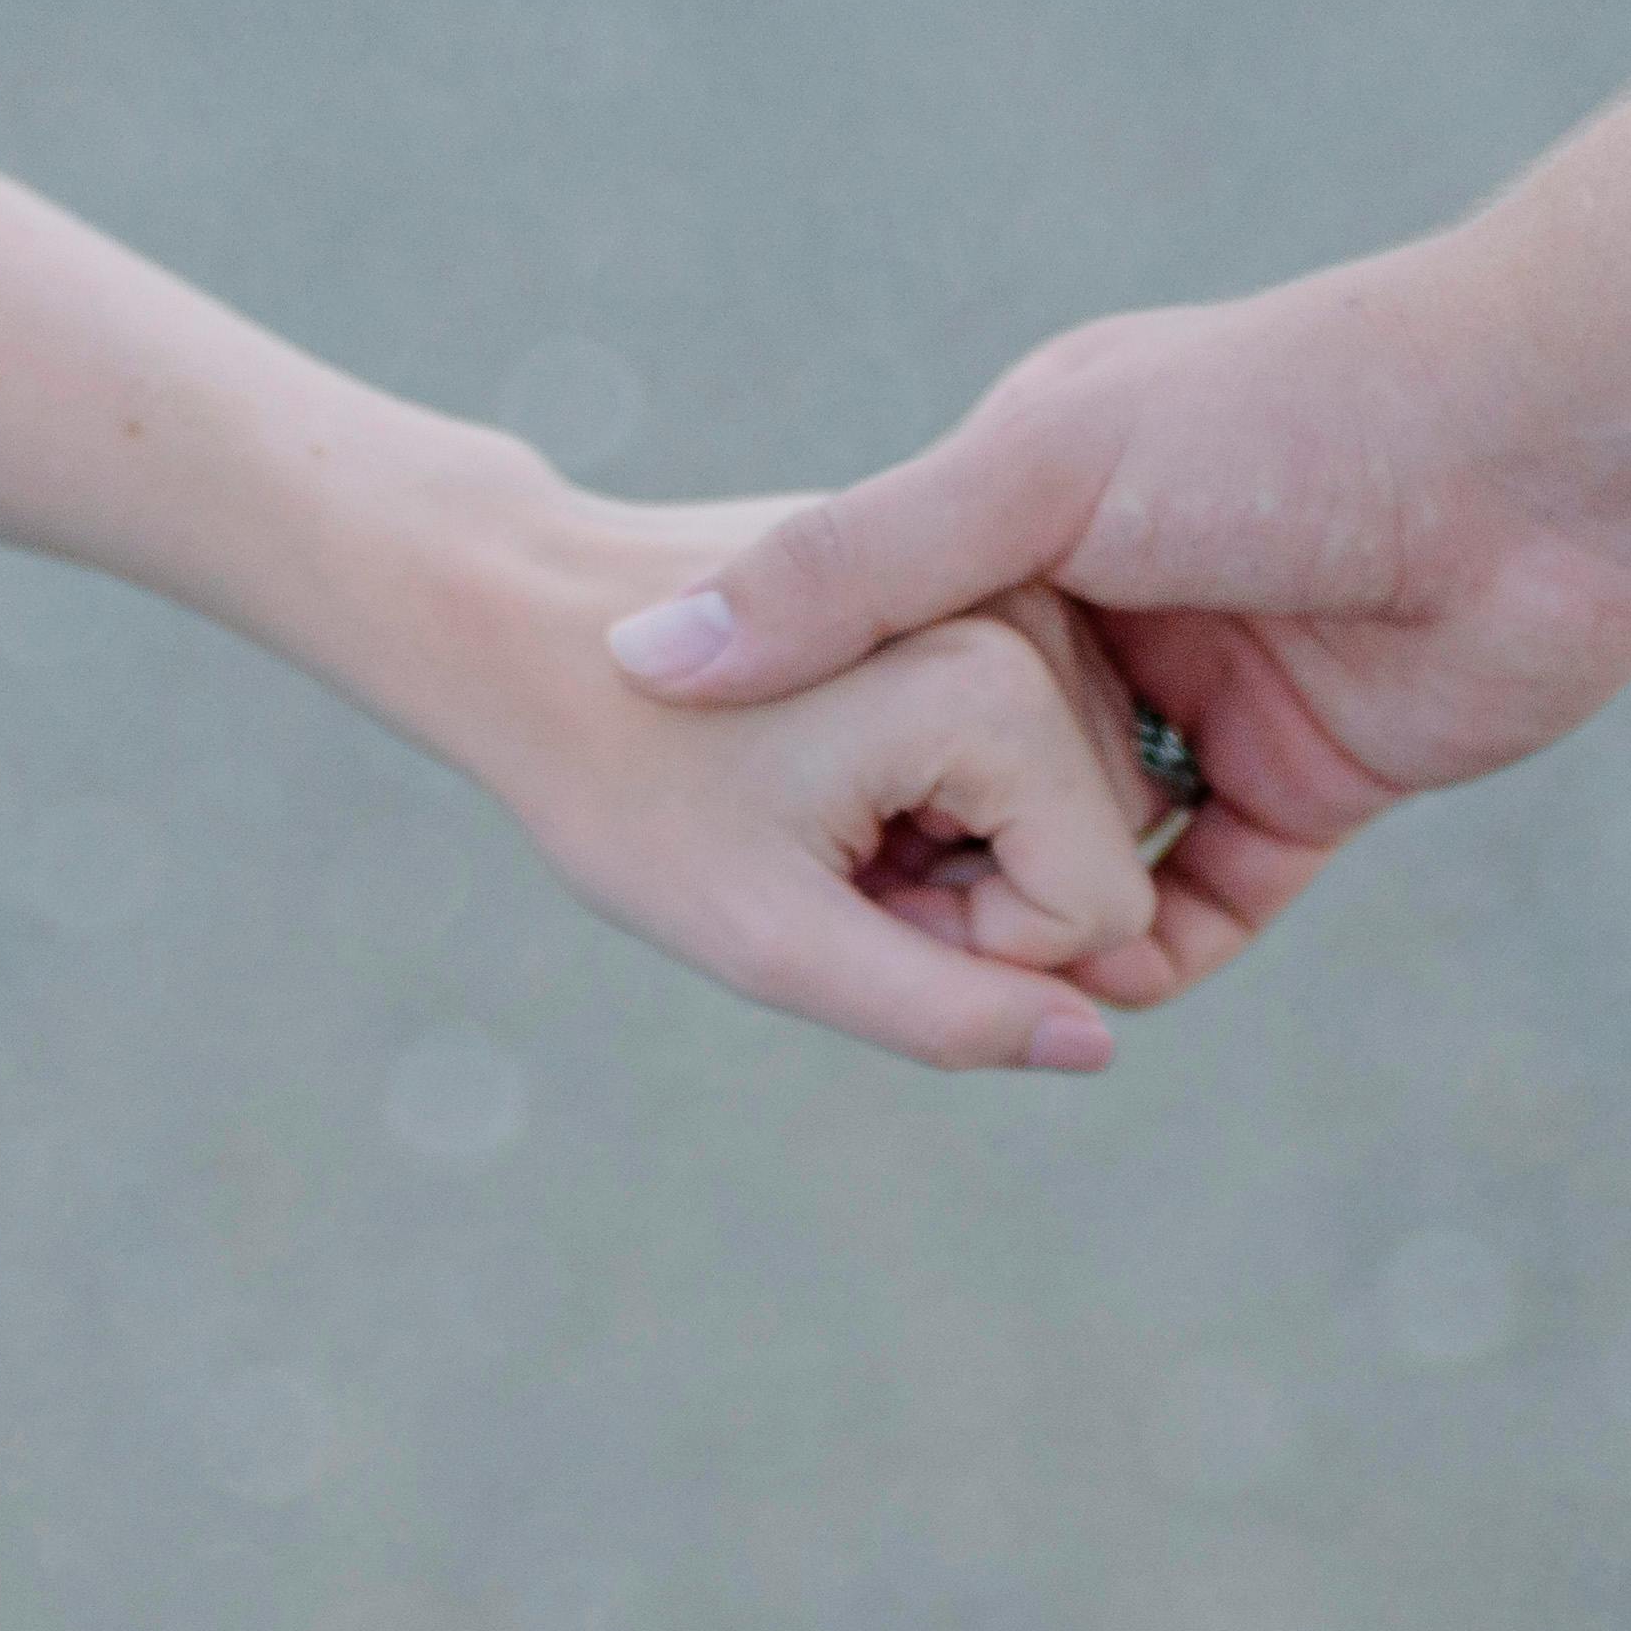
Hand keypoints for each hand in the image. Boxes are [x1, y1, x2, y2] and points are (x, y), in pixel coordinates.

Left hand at [359, 452, 1179, 1074]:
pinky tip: (849, 770)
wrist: (528, 631)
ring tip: (837, 809)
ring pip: (1078, 802)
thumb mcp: (773, 942)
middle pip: (1097, 848)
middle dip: (977, 889)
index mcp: (1000, 689)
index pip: (1103, 909)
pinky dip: (957, 791)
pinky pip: (1037, 748)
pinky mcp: (989, 583)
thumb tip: (1092, 1046)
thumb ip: (943, 1011)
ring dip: (968, 843)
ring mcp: (1017, 588)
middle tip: (833, 854)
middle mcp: (1034, 616)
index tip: (847, 892)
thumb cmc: (630, 793)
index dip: (977, 946)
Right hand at [601, 83, 1630, 1003]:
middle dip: (937, 858)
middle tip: (854, 941)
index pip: (900, 649)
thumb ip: (845, 572)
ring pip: (1100, 849)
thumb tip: (645, 661)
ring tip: (966, 997)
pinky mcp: (1319, 781)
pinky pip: (1218, 898)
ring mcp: (1219, 697)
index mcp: (1038, 511)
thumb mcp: (1035, 474)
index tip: (754, 835)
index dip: (836, 747)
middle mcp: (1123, 606)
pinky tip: (1099, 1004)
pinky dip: (1160, 958)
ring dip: (1044, 927)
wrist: (1550, 448)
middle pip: (993, 769)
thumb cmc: (1288, 414)